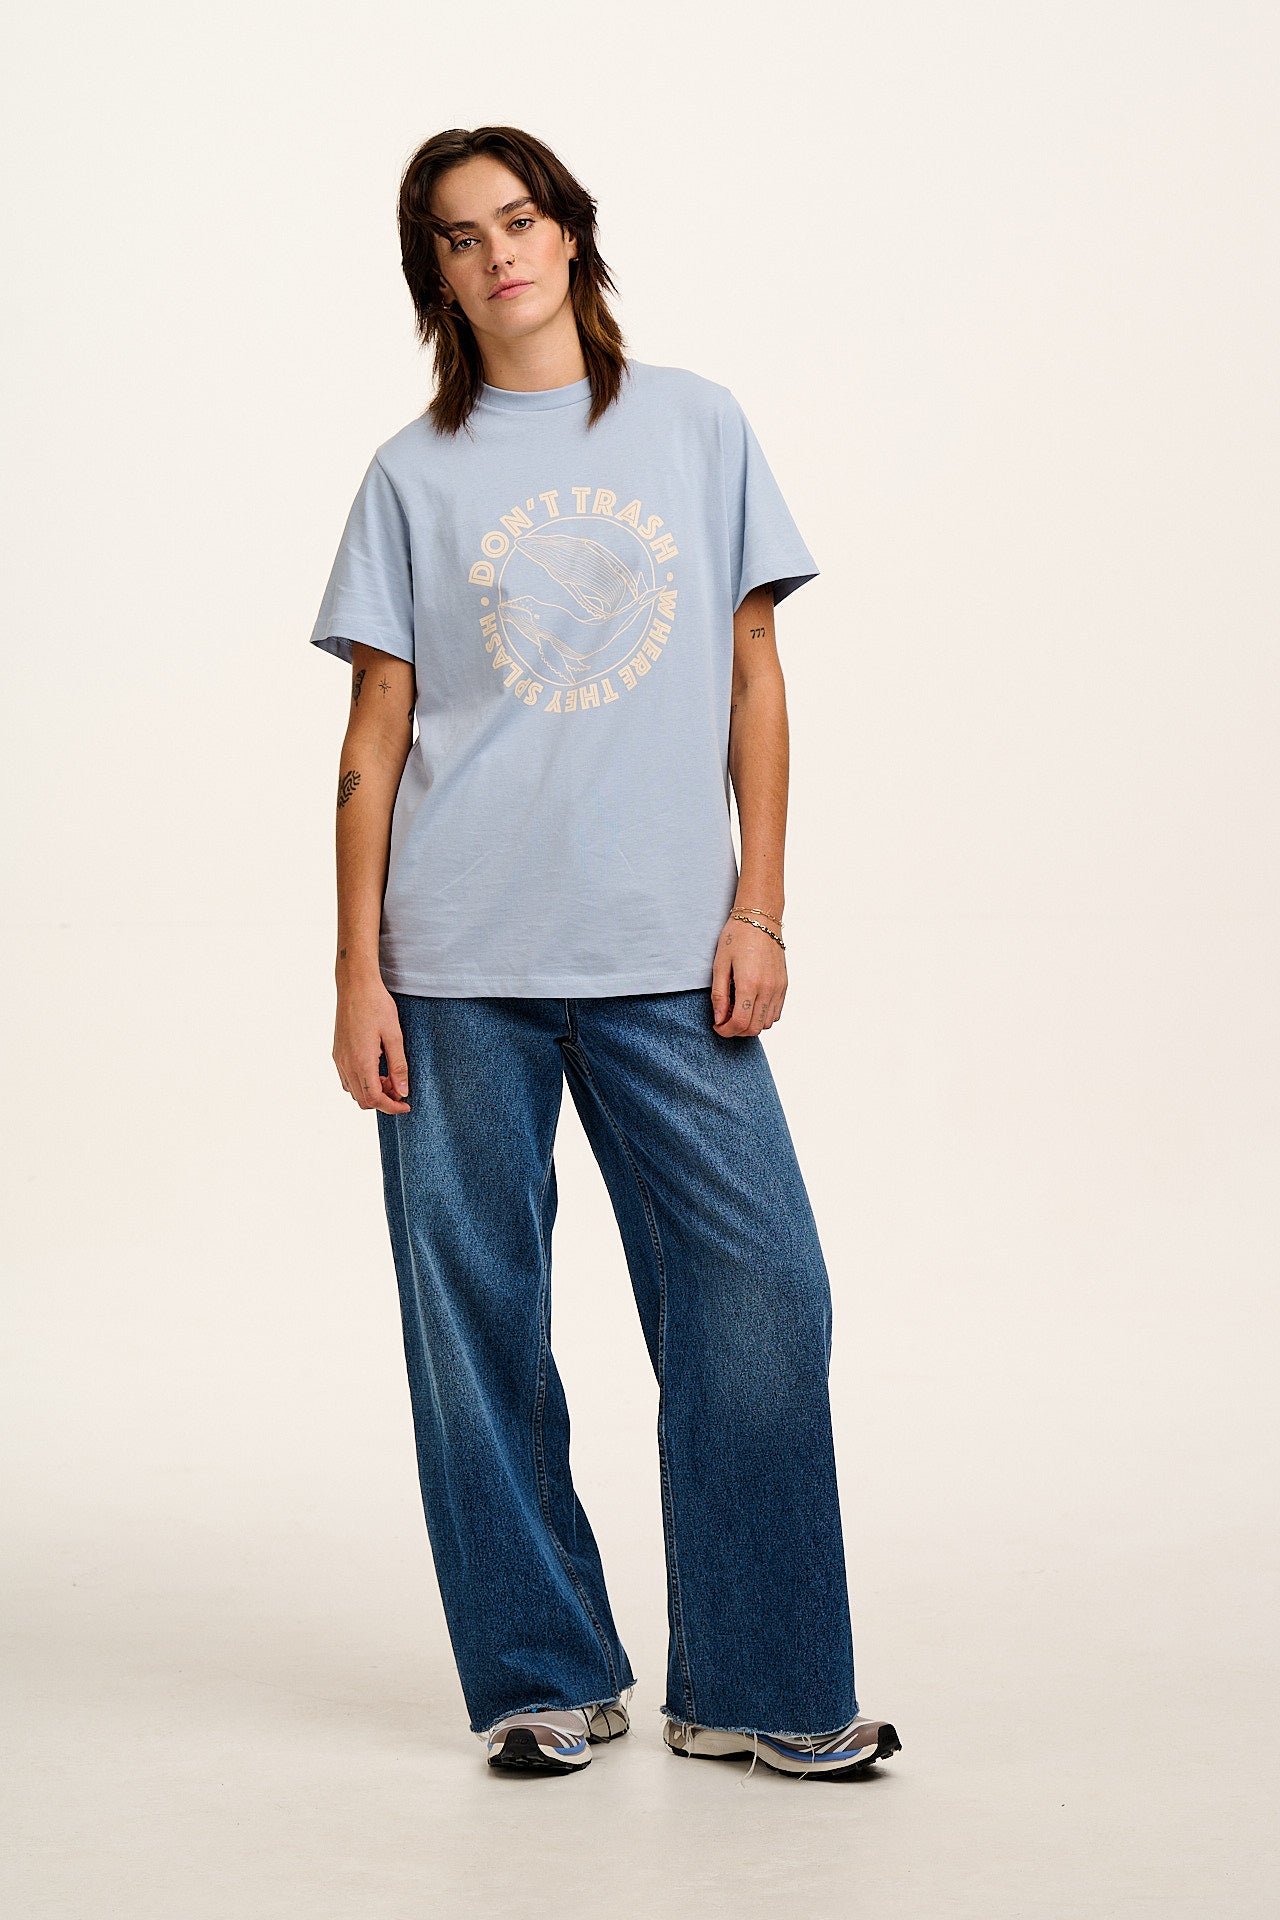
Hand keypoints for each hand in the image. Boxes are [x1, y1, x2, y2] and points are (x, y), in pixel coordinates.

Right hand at [333, 977, 411, 1112]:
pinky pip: (347, 1078)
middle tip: (400, 1089)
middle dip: (383, 1100)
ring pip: (353, 1090)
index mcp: (361, 1061)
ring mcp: (339, 1058)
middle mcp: (346, 1063)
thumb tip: (403, 1091)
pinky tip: (375, 1069)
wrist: (355, 985)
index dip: (391, 1107)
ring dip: (372, 1091)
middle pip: (362, 1099)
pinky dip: (362, 1082)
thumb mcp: (394, 1036)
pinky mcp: (337, 1052)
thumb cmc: (377, 1006)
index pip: (374, 1099)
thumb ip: (398, 1066)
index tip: (406, 1105)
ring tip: (389, 1077)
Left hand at [710, 911, 786, 1037]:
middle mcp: (768, 989)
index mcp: (749, 983)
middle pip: (754, 1028)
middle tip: (724, 1019)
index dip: (726, 1031)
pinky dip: (763, 1016)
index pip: (740, 1023)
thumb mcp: (720, 964)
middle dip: (736, 1031)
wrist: (761, 918)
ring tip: (737, 1009)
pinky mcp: (784, 985)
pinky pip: (776, 1012)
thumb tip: (719, 1019)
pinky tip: (751, 1004)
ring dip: (751, 1024)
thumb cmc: (737, 937)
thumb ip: (719, 995)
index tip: (717, 1025)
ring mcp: (778, 987)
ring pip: (767, 1023)